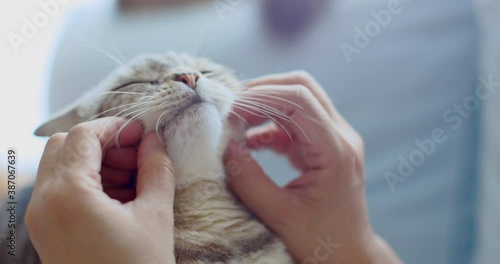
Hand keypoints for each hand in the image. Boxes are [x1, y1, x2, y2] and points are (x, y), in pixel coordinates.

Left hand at [26, 118, 175, 263]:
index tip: (142, 133)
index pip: (84, 135)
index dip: (116, 127)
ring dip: (95, 162)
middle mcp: (44, 203)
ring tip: (132, 180)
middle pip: (65, 145)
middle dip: (103, 143)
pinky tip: (119, 198)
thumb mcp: (155, 217)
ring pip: (60, 165)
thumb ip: (156, 169)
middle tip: (137, 157)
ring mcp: (40, 219)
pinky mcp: (46, 231)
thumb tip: (155, 141)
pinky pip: (60, 190)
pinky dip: (87, 182)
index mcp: (69, 195)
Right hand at [224, 71, 400, 263]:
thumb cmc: (322, 242)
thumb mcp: (280, 216)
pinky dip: (269, 124)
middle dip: (263, 91)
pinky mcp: (323, 147)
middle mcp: (341, 137)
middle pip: (302, 89)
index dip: (261, 98)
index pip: (300, 101)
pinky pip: (295, 122)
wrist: (348, 255)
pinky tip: (249, 140)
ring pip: (298, 101)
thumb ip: (249, 180)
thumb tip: (224, 147)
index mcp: (336, 152)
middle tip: (230, 108)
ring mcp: (334, 140)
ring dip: (264, 105)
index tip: (230, 110)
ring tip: (234, 123)